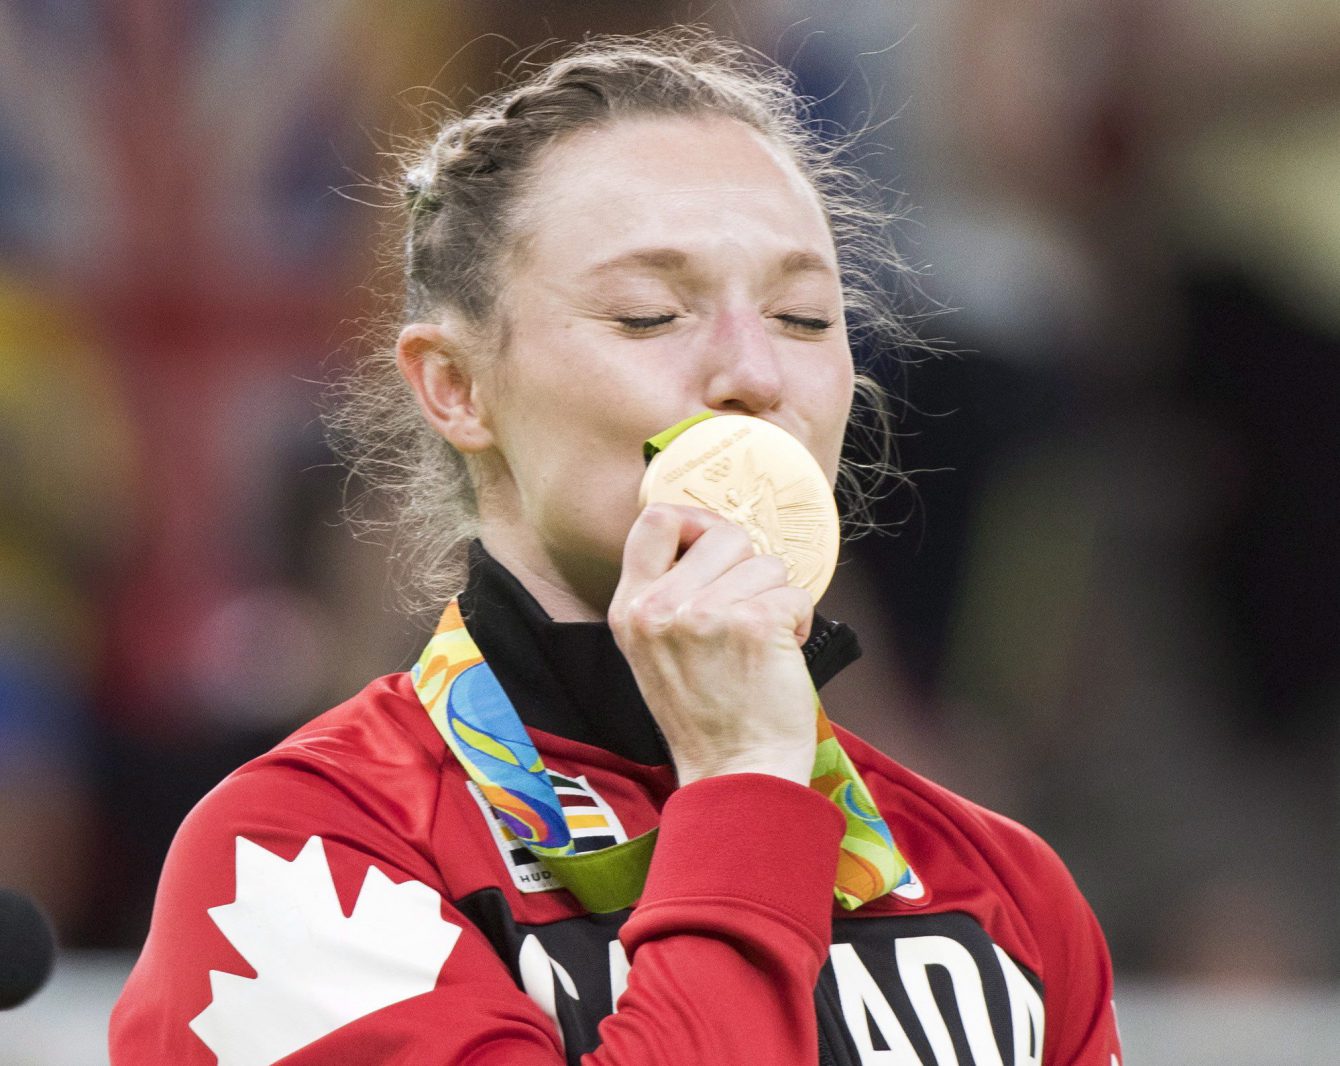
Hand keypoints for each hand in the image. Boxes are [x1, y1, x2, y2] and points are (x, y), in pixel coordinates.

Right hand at [608, 504, 816, 786]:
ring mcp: (705, 614)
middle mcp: (660, 607)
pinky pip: (794, 593)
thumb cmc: (705, 718)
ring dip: (775, 599)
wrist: (735, 775)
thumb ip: (666, 595)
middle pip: (723, 533)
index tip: (717, 548)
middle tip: (745, 611)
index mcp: (630, 608)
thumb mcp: (653, 652)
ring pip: (766, 563)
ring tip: (759, 643)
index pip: (655, 519)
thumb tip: (710, 540)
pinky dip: (799, 621)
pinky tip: (780, 655)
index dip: (697, 522)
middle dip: (748, 567)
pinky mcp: (754, 625)